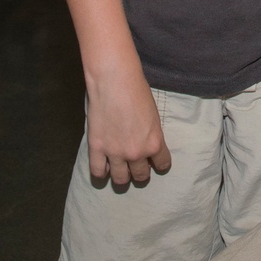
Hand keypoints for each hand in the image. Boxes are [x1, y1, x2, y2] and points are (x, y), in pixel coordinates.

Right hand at [86, 65, 171, 186]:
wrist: (116, 81)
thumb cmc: (138, 92)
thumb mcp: (154, 116)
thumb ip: (151, 135)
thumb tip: (147, 146)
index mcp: (154, 143)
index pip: (162, 164)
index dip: (161, 165)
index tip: (158, 164)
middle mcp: (136, 153)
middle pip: (141, 175)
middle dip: (141, 174)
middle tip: (138, 170)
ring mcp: (115, 153)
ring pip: (120, 179)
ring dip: (122, 178)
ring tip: (122, 173)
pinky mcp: (97, 149)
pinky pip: (98, 172)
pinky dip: (102, 174)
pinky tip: (104, 170)